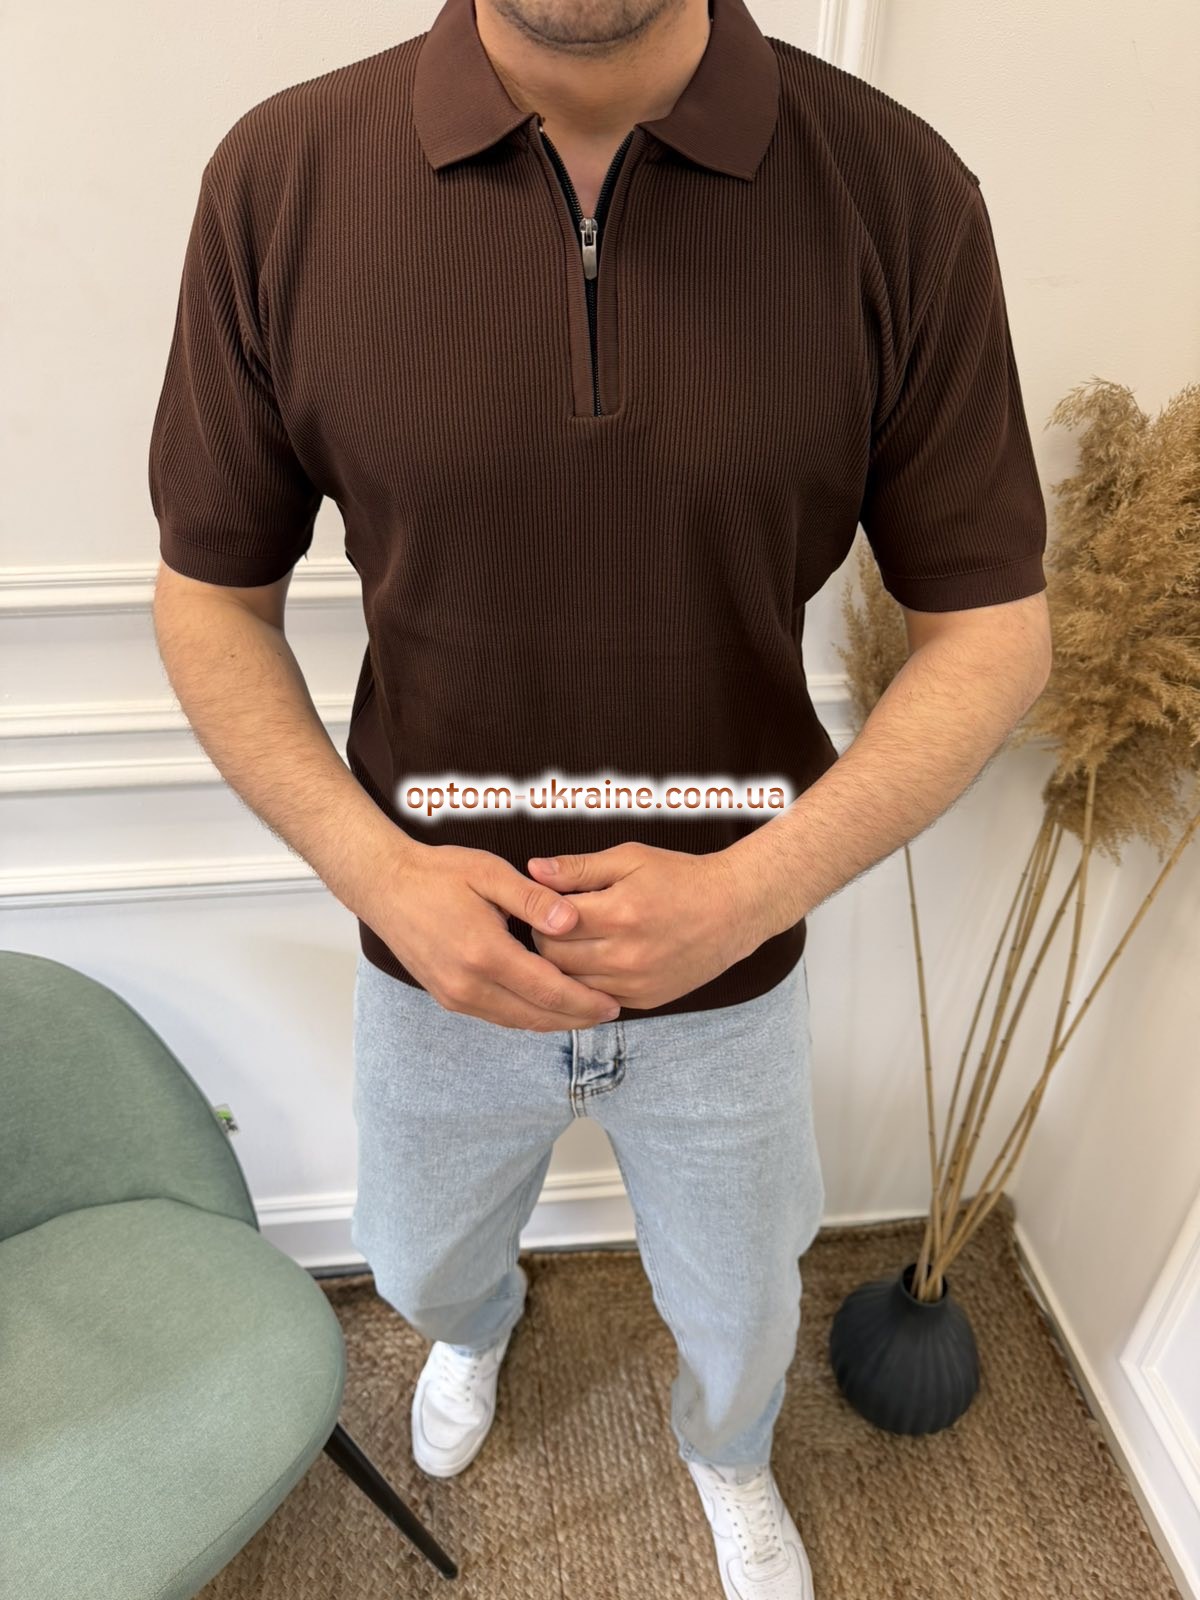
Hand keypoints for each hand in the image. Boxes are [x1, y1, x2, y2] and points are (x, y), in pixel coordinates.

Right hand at [359, 840, 621, 1030]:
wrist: (385, 887)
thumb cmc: (439, 874)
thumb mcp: (490, 873)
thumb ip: (533, 899)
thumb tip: (572, 921)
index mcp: (484, 953)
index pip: (548, 991)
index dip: (585, 1001)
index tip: (613, 1004)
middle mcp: (469, 985)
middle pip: (536, 1015)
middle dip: (577, 1018)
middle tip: (610, 1013)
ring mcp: (455, 996)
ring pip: (517, 1022)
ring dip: (554, 1022)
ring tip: (586, 1014)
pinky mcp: (448, 997)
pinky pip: (497, 1017)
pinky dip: (528, 1017)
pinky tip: (547, 1007)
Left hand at [526, 842, 766, 1011]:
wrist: (733, 910)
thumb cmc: (680, 877)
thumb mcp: (630, 859)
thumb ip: (578, 867)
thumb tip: (533, 869)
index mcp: (617, 913)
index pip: (548, 924)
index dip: (537, 913)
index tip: (542, 903)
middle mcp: (624, 954)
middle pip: (554, 958)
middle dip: (544, 939)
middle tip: (551, 923)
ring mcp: (635, 983)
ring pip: (571, 983)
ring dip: (563, 964)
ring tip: (571, 940)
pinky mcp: (645, 1000)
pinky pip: (597, 998)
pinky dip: (588, 982)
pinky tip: (595, 960)